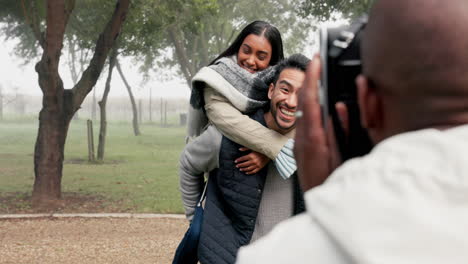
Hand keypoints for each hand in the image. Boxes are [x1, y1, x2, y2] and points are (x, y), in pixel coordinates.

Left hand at [235, 148, 269, 174]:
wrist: (269, 153)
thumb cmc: (261, 149)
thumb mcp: (253, 147)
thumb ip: (246, 148)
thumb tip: (239, 149)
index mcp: (251, 155)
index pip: (243, 158)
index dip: (238, 160)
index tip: (235, 161)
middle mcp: (254, 161)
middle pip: (245, 164)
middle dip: (240, 165)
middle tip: (237, 166)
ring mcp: (257, 165)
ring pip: (248, 168)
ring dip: (244, 169)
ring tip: (240, 169)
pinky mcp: (260, 167)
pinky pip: (254, 171)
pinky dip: (250, 172)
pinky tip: (246, 172)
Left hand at [294, 55, 342, 191]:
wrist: (317, 201)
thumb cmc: (332, 184)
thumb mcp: (340, 158)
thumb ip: (338, 132)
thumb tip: (336, 107)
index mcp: (314, 138)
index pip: (311, 101)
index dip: (313, 78)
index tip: (316, 60)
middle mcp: (302, 138)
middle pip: (303, 101)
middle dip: (310, 78)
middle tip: (317, 60)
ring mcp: (299, 142)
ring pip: (302, 109)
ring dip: (309, 90)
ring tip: (317, 73)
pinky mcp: (300, 146)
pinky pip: (304, 119)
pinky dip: (309, 104)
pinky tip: (315, 99)